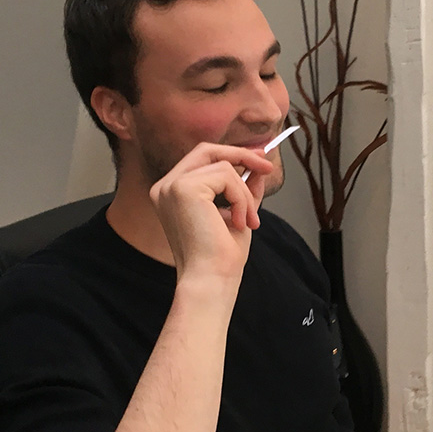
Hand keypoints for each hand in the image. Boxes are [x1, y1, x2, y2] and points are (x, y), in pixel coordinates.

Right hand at [149, 142, 274, 281]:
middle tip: (267, 167)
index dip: (230, 154)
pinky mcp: (183, 188)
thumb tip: (257, 168)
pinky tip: (238, 222)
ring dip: (244, 195)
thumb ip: (243, 190)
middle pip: (206, 150)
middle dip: (241, 155)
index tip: (258, 159)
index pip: (200, 160)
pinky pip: (227, 177)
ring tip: (248, 221)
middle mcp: (165, 187)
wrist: (211, 280)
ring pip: (224, 168)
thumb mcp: (236, 214)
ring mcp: (171, 186)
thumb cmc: (220, 258)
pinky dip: (241, 199)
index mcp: (171, 193)